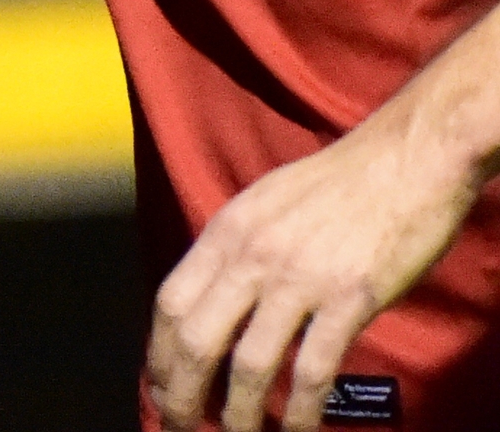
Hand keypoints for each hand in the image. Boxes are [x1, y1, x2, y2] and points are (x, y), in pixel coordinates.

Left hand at [147, 109, 481, 429]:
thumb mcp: (263, 203)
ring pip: (249, 363)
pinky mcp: (349, 298)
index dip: (160, 352)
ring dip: (238, 413)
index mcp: (227, 231)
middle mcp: (253, 255)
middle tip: (182, 426)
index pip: (171, 302)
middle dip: (182, 392)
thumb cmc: (337, 184)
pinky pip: (312, 367)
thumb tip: (212, 296)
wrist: (405, 160)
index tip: (161, 386)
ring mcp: (300, 278)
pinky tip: (296, 430)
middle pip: (196, 338)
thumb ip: (235, 248)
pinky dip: (299, 408)